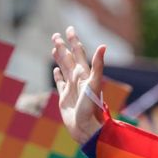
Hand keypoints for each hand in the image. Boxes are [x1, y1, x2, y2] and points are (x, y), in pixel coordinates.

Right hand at [51, 26, 107, 143]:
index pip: (78, 53)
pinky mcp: (64, 97)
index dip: (74, 41)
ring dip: (59, 58)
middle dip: (63, 46)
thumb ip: (98, 65)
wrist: (86, 127)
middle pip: (69, 58)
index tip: (69, 29)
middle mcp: (78, 79)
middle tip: (55, 35)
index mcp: (84, 74)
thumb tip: (103, 46)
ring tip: (54, 47)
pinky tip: (55, 70)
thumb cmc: (91, 107)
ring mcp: (71, 87)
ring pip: (64, 68)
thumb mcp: (94, 84)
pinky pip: (60, 83)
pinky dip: (57, 75)